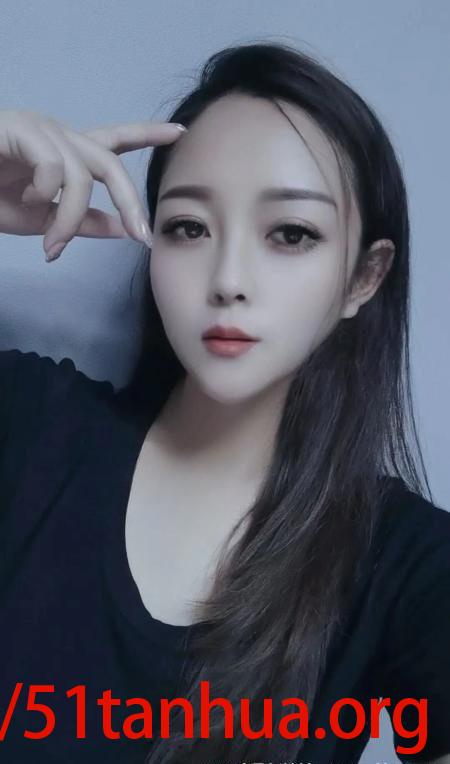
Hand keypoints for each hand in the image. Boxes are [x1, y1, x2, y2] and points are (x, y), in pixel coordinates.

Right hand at [0, 109, 185, 259]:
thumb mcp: (44, 221)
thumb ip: (83, 223)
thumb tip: (123, 230)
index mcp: (67, 155)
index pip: (116, 141)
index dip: (148, 135)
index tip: (179, 132)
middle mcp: (60, 137)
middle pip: (112, 164)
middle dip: (130, 201)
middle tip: (142, 236)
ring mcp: (41, 131)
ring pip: (82, 175)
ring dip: (71, 218)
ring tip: (51, 243)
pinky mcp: (22, 130)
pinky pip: (54, 168)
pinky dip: (45, 195)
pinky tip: (24, 198)